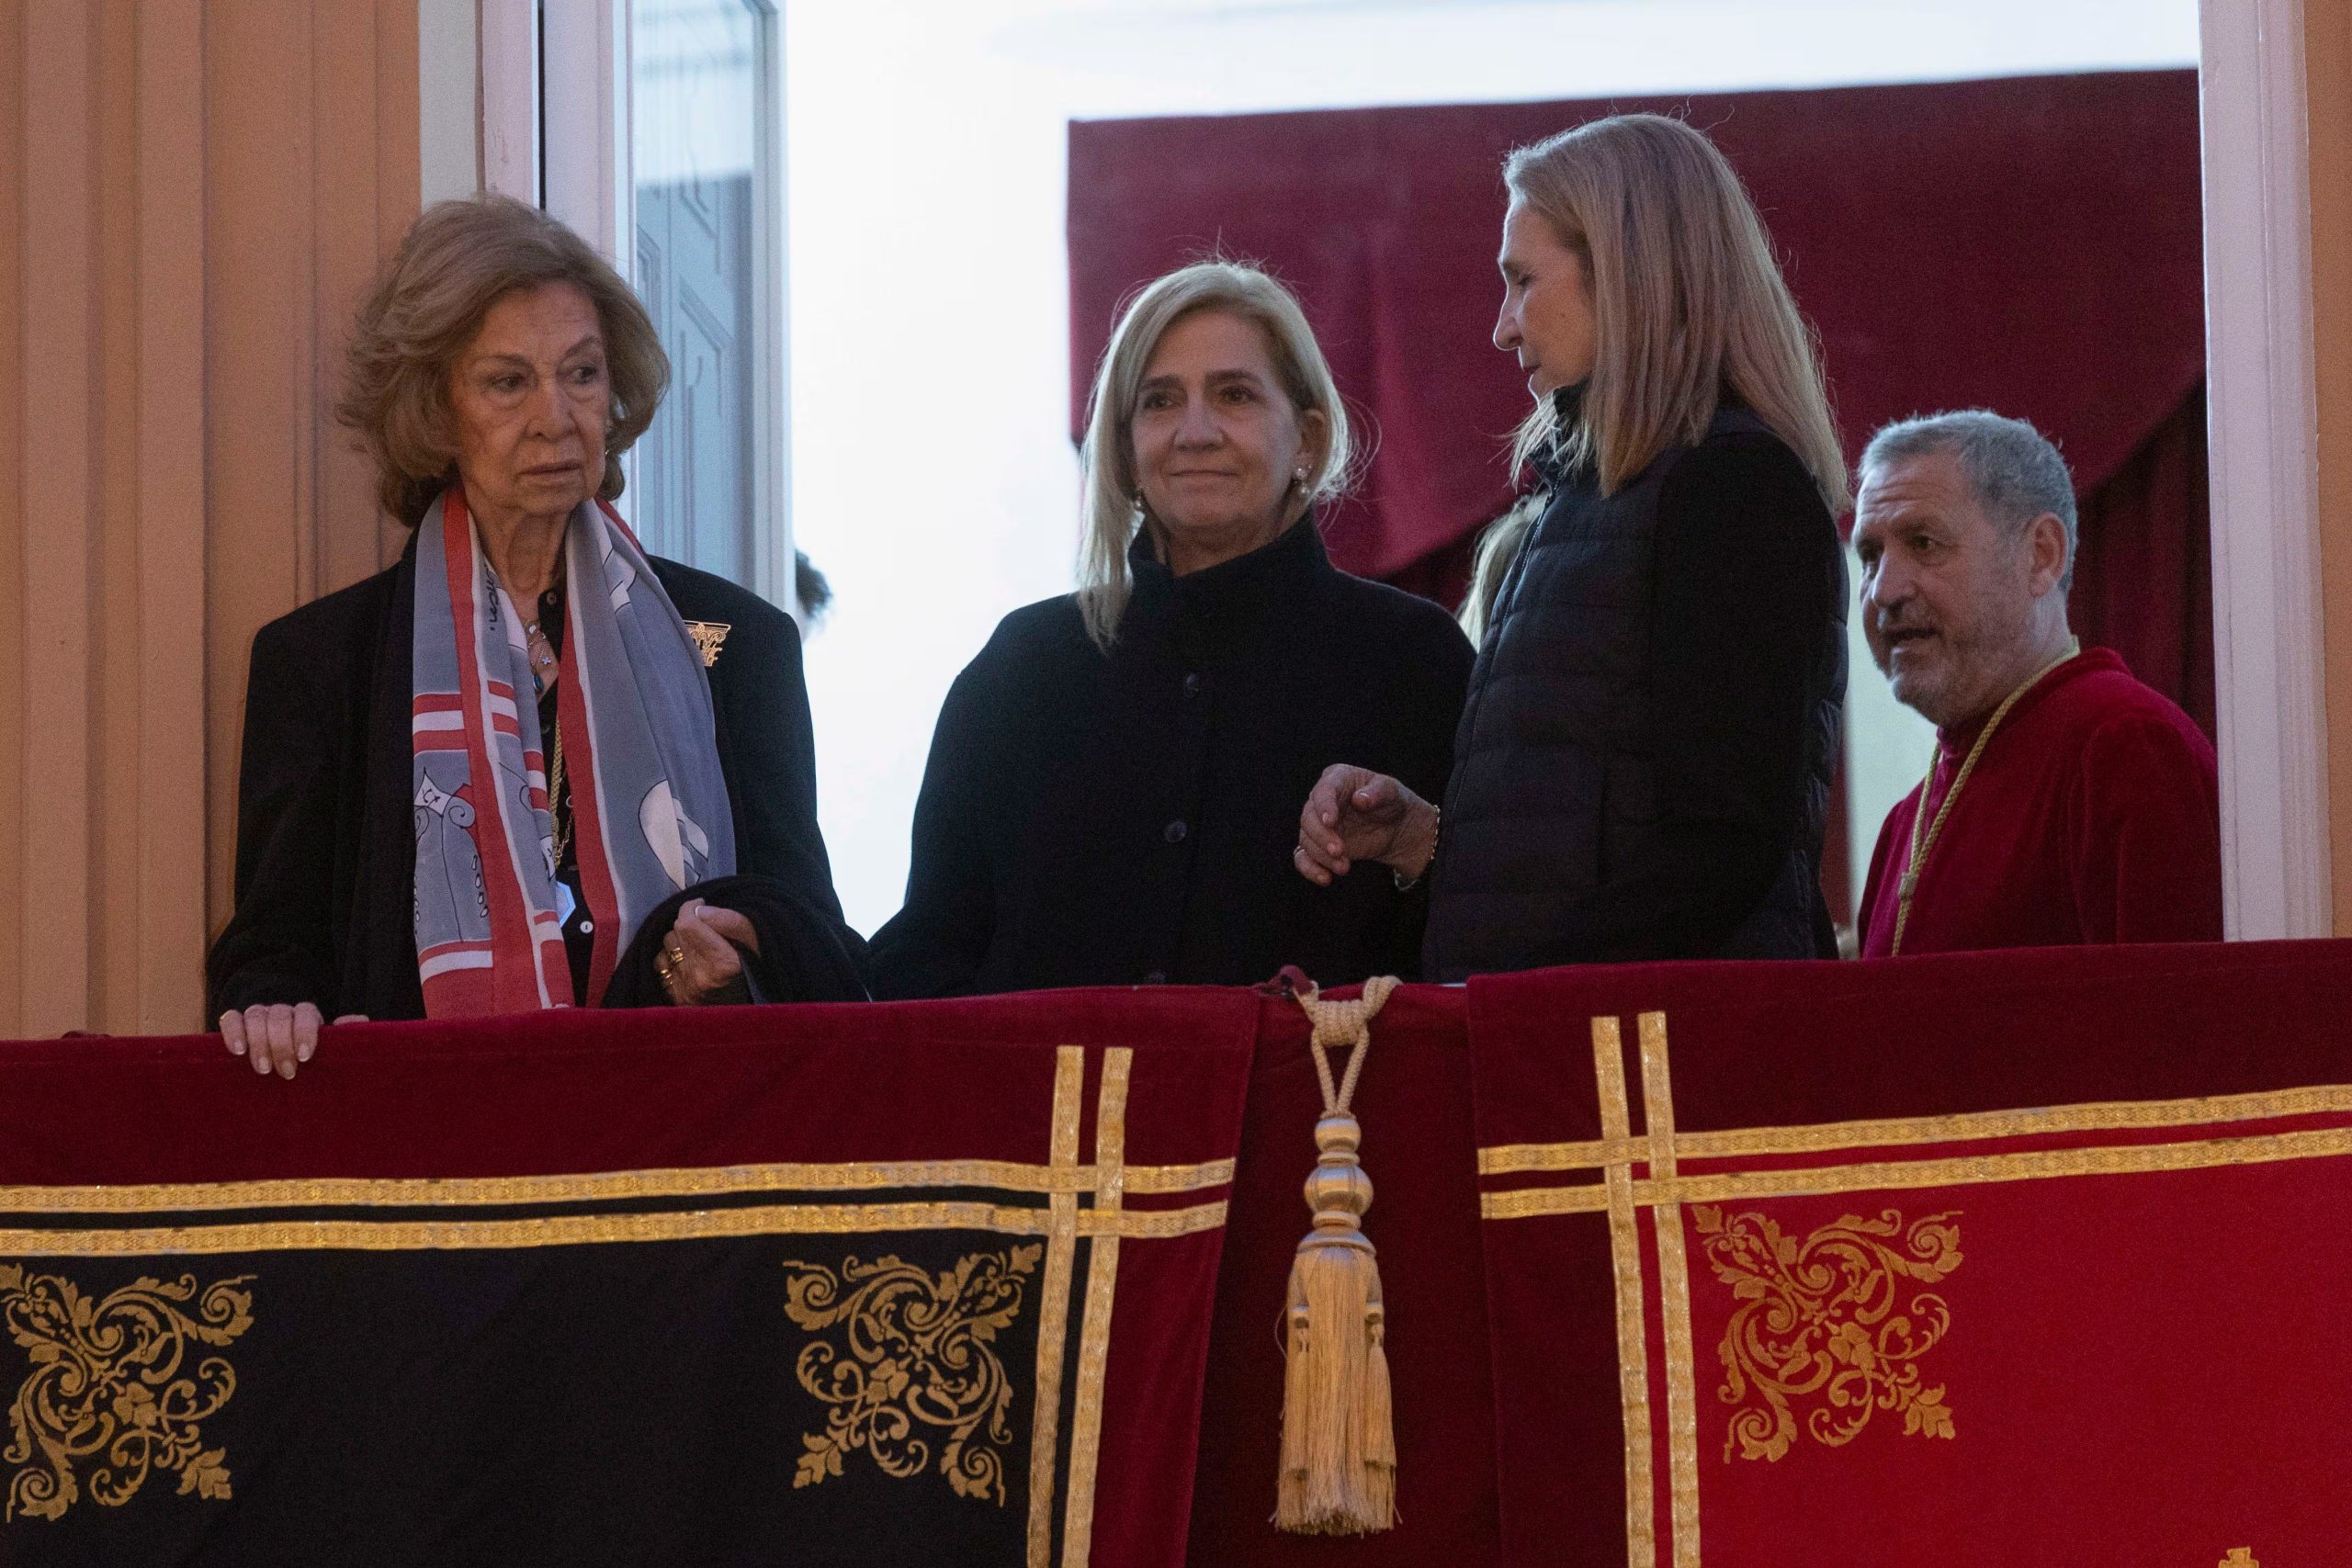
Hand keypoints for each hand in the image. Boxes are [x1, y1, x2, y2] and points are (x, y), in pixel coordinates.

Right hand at [220, 1003, 366, 1080]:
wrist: (288, 1071)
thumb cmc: (314, 1064)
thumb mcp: (334, 1054)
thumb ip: (349, 1038)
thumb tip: (356, 1022)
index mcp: (307, 1016)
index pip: (305, 1013)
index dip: (304, 1031)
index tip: (305, 1056)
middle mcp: (282, 1013)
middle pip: (279, 1015)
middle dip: (281, 1044)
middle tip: (288, 1073)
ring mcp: (258, 1017)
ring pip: (255, 1015)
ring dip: (258, 1041)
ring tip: (263, 1070)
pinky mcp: (236, 1025)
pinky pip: (230, 1019)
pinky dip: (233, 1031)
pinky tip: (238, 1051)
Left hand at [655, 898, 762, 1005]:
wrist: (753, 1002)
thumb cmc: (757, 966)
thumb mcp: (755, 938)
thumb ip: (728, 920)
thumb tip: (699, 910)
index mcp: (722, 963)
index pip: (687, 924)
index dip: (690, 908)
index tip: (701, 904)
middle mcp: (701, 979)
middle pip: (675, 934)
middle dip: (688, 925)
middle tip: (705, 928)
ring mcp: (686, 992)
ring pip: (665, 950)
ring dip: (678, 943)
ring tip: (698, 946)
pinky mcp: (678, 999)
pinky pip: (662, 969)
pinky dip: (672, 961)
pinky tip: (689, 962)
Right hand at [1294, 765, 1437, 886]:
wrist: (1395, 826)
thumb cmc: (1391, 801)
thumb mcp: (1392, 791)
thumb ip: (1378, 792)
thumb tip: (1360, 800)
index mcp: (1337, 778)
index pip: (1324, 790)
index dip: (1324, 806)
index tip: (1331, 821)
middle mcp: (1321, 800)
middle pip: (1308, 817)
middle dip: (1321, 837)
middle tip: (1340, 851)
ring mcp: (1318, 823)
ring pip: (1306, 839)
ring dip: (1321, 856)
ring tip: (1344, 867)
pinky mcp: (1318, 845)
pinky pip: (1303, 857)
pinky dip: (1310, 868)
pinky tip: (1325, 878)